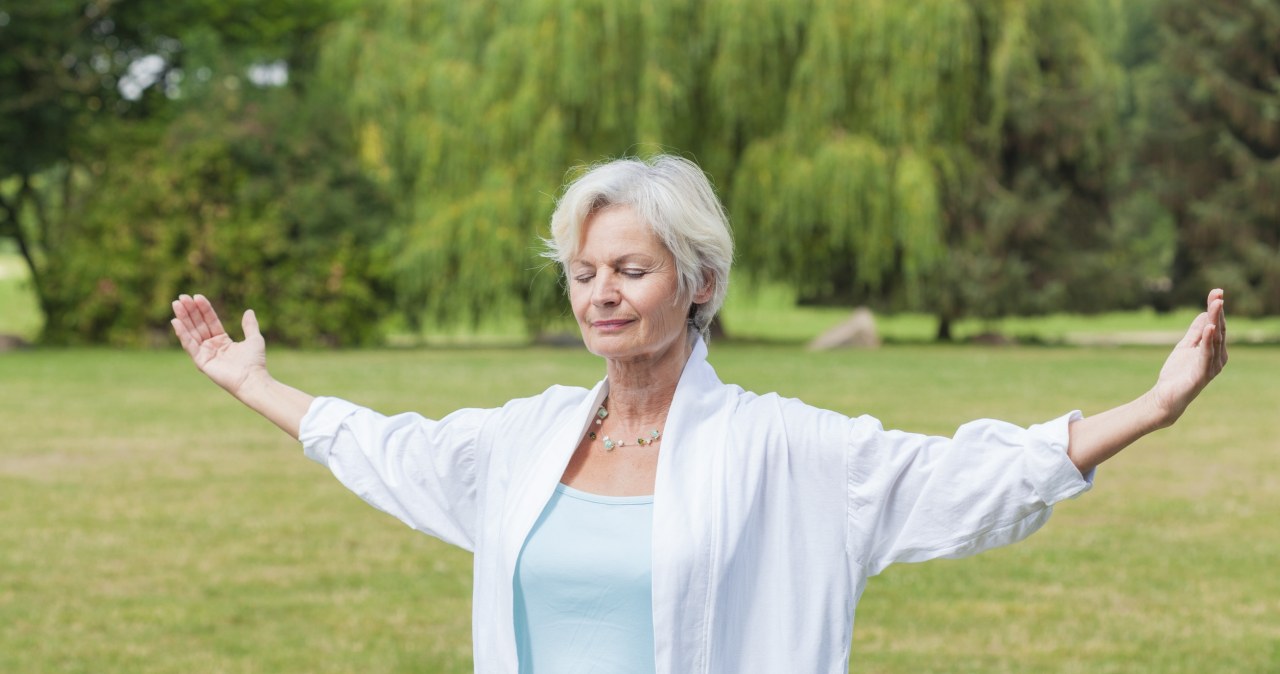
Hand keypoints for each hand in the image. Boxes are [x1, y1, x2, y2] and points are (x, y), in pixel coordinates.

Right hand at [171, 294, 267, 396]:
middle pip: (198, 325)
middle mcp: (211, 347)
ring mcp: (205, 354)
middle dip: (190, 311)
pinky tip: (176, 321)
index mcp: (222, 341)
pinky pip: (190, 345)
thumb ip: (249, 325)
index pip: (210, 321)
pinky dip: (182, 333)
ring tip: (176, 304)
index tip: (197, 296)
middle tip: (181, 297)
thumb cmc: (255, 362)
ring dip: (183, 318)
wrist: (253, 379)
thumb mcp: (254, 339)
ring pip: (192, 333)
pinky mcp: (201, 361)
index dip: (204, 309)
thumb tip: (249, 311)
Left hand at [1150, 288, 1227, 427]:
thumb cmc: (1178, 373)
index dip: (1216, 309)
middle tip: (1218, 293)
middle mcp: (1218, 357)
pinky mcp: (1203, 374)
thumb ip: (1195, 332)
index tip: (1216, 291)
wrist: (1166, 397)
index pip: (1217, 325)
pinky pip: (1207, 354)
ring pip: (1215, 339)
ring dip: (1216, 321)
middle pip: (1219, 329)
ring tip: (1216, 304)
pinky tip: (1210, 327)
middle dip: (1218, 311)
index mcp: (1214, 350)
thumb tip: (1205, 313)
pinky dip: (1209, 340)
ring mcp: (1212, 366)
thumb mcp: (1185, 346)